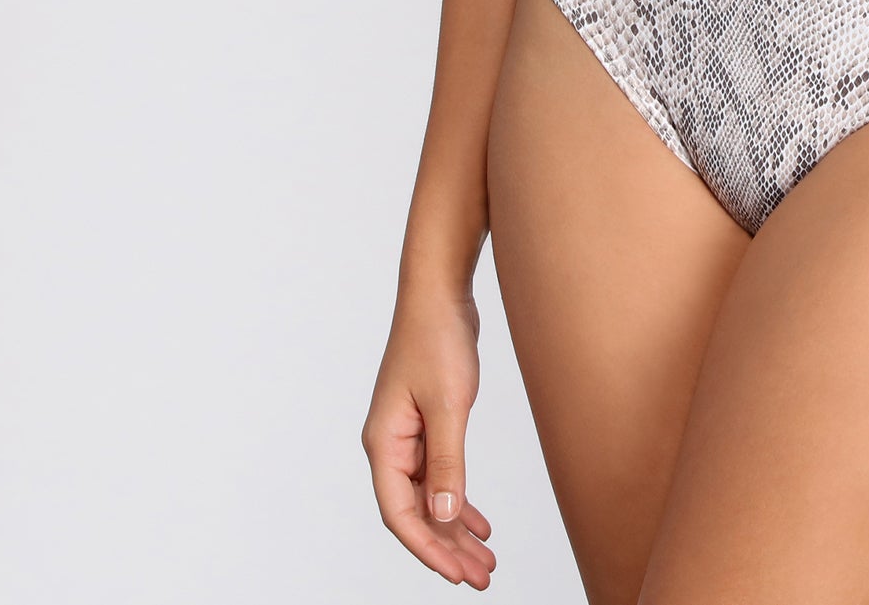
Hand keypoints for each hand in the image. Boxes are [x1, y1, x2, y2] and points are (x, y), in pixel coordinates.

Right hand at [363, 290, 497, 586]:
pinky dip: (458, 500)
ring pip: (430, 498)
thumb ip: (447, 463)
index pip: (400, 514)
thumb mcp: (448, 406)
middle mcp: (390, 446)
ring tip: (485, 560)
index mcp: (384, 444)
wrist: (440, 293)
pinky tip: (479, 522)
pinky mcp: (428, 424)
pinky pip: (440, 476)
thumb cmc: (437, 340)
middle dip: (446, 548)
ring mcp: (408, 436)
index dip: (427, 548)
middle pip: (416, 512)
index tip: (456, 574)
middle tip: (480, 576)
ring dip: (455, 529)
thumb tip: (444, 516)